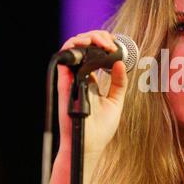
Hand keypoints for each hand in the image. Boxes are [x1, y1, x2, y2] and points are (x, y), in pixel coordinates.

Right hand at [57, 30, 128, 154]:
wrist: (89, 145)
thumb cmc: (101, 128)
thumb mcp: (116, 101)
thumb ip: (119, 83)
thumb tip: (120, 63)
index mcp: (90, 81)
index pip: (92, 54)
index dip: (102, 43)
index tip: (115, 44)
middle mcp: (79, 78)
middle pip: (82, 48)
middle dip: (96, 37)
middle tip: (109, 43)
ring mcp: (71, 81)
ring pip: (70, 50)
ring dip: (85, 39)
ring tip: (100, 42)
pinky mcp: (64, 86)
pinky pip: (62, 64)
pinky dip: (71, 50)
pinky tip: (84, 45)